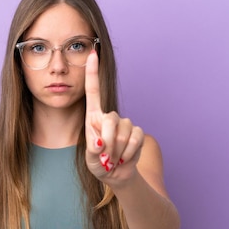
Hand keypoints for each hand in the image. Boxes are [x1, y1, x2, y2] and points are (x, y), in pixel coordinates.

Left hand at [84, 50, 143, 184]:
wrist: (116, 174)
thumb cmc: (99, 163)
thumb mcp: (91, 160)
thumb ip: (93, 151)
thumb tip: (100, 142)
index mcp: (94, 117)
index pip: (93, 92)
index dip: (92, 73)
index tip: (92, 54)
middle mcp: (110, 116)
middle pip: (110, 120)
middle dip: (108, 142)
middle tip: (105, 157)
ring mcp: (125, 123)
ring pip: (123, 133)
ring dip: (117, 151)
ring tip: (114, 158)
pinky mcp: (137, 132)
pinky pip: (135, 139)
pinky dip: (128, 153)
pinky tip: (124, 157)